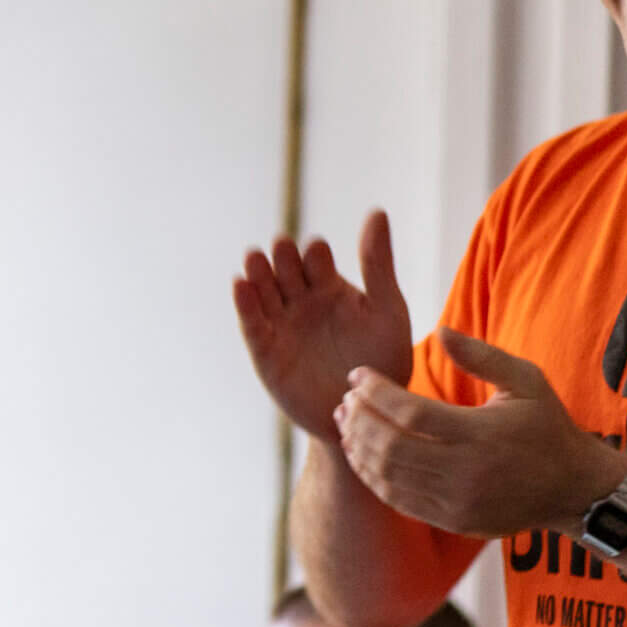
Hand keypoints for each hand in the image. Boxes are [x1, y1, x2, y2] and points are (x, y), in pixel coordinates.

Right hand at [234, 211, 414, 438]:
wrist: (367, 416)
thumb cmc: (383, 361)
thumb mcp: (386, 310)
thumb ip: (378, 263)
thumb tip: (377, 210)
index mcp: (329, 286)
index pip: (314, 258)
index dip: (314, 253)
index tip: (318, 252)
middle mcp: (300, 301)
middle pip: (284, 269)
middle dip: (281, 258)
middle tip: (282, 250)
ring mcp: (281, 325)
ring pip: (263, 290)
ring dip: (257, 273)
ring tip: (255, 259)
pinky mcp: (265, 351)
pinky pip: (252, 323)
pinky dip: (244, 304)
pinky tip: (240, 285)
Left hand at [335, 329, 622, 539]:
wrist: (575, 489)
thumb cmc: (548, 427)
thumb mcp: (527, 382)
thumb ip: (483, 356)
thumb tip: (440, 331)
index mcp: (482, 434)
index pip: (410, 413)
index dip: (375, 392)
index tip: (357, 374)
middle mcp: (467, 472)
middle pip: (391, 447)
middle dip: (359, 420)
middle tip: (345, 399)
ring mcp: (458, 502)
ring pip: (389, 477)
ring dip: (358, 448)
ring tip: (346, 423)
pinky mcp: (453, 521)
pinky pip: (399, 500)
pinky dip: (373, 477)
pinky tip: (362, 454)